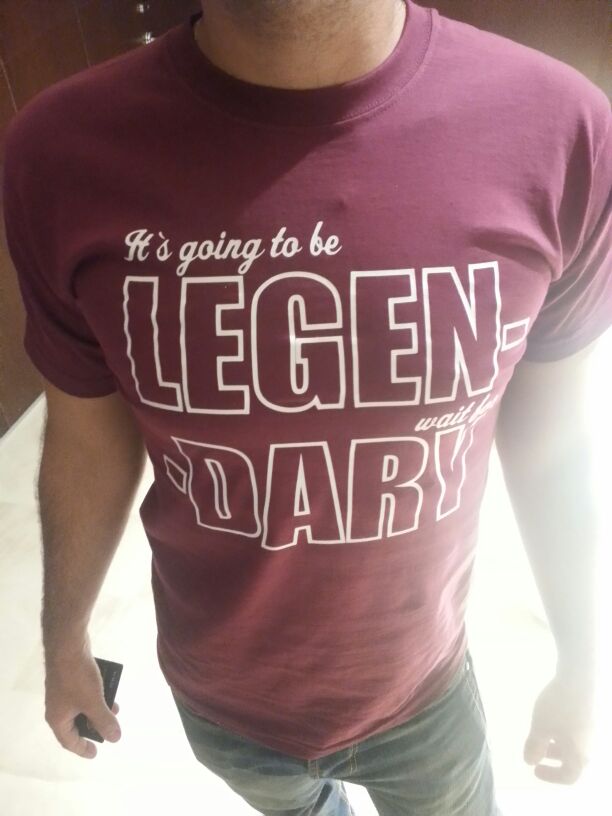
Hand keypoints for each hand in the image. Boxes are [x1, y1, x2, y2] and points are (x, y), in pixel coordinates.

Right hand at [44, 636, 121, 759]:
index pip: (69, 741)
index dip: (83, 749)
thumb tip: (115, 738)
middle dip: (94, 726)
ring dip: (98, 709)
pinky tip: (109, 688)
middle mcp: (57, 707)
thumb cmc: (78, 678)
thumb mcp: (93, 702)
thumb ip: (104, 721)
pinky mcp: (68, 678)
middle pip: (76, 724)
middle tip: (110, 727)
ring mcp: (62, 691)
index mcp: (58, 718)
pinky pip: (83, 693)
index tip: (95, 753)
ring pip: (81, 707)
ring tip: (115, 706)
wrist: (68, 645)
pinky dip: (95, 695)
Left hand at [523, 672, 594, 784]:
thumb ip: (534, 746)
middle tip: (535, 752)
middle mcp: (589, 746)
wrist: (579, 678)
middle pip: (572, 762)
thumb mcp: (540, 727)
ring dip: (556, 745)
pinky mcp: (589, 716)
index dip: (550, 776)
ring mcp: (591, 731)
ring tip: (540, 734)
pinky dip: (562, 734)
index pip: (568, 776)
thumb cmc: (558, 707)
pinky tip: (550, 720)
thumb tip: (530, 761)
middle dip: (552, 759)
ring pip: (573, 746)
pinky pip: (576, 733)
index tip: (534, 769)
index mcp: (579, 754)